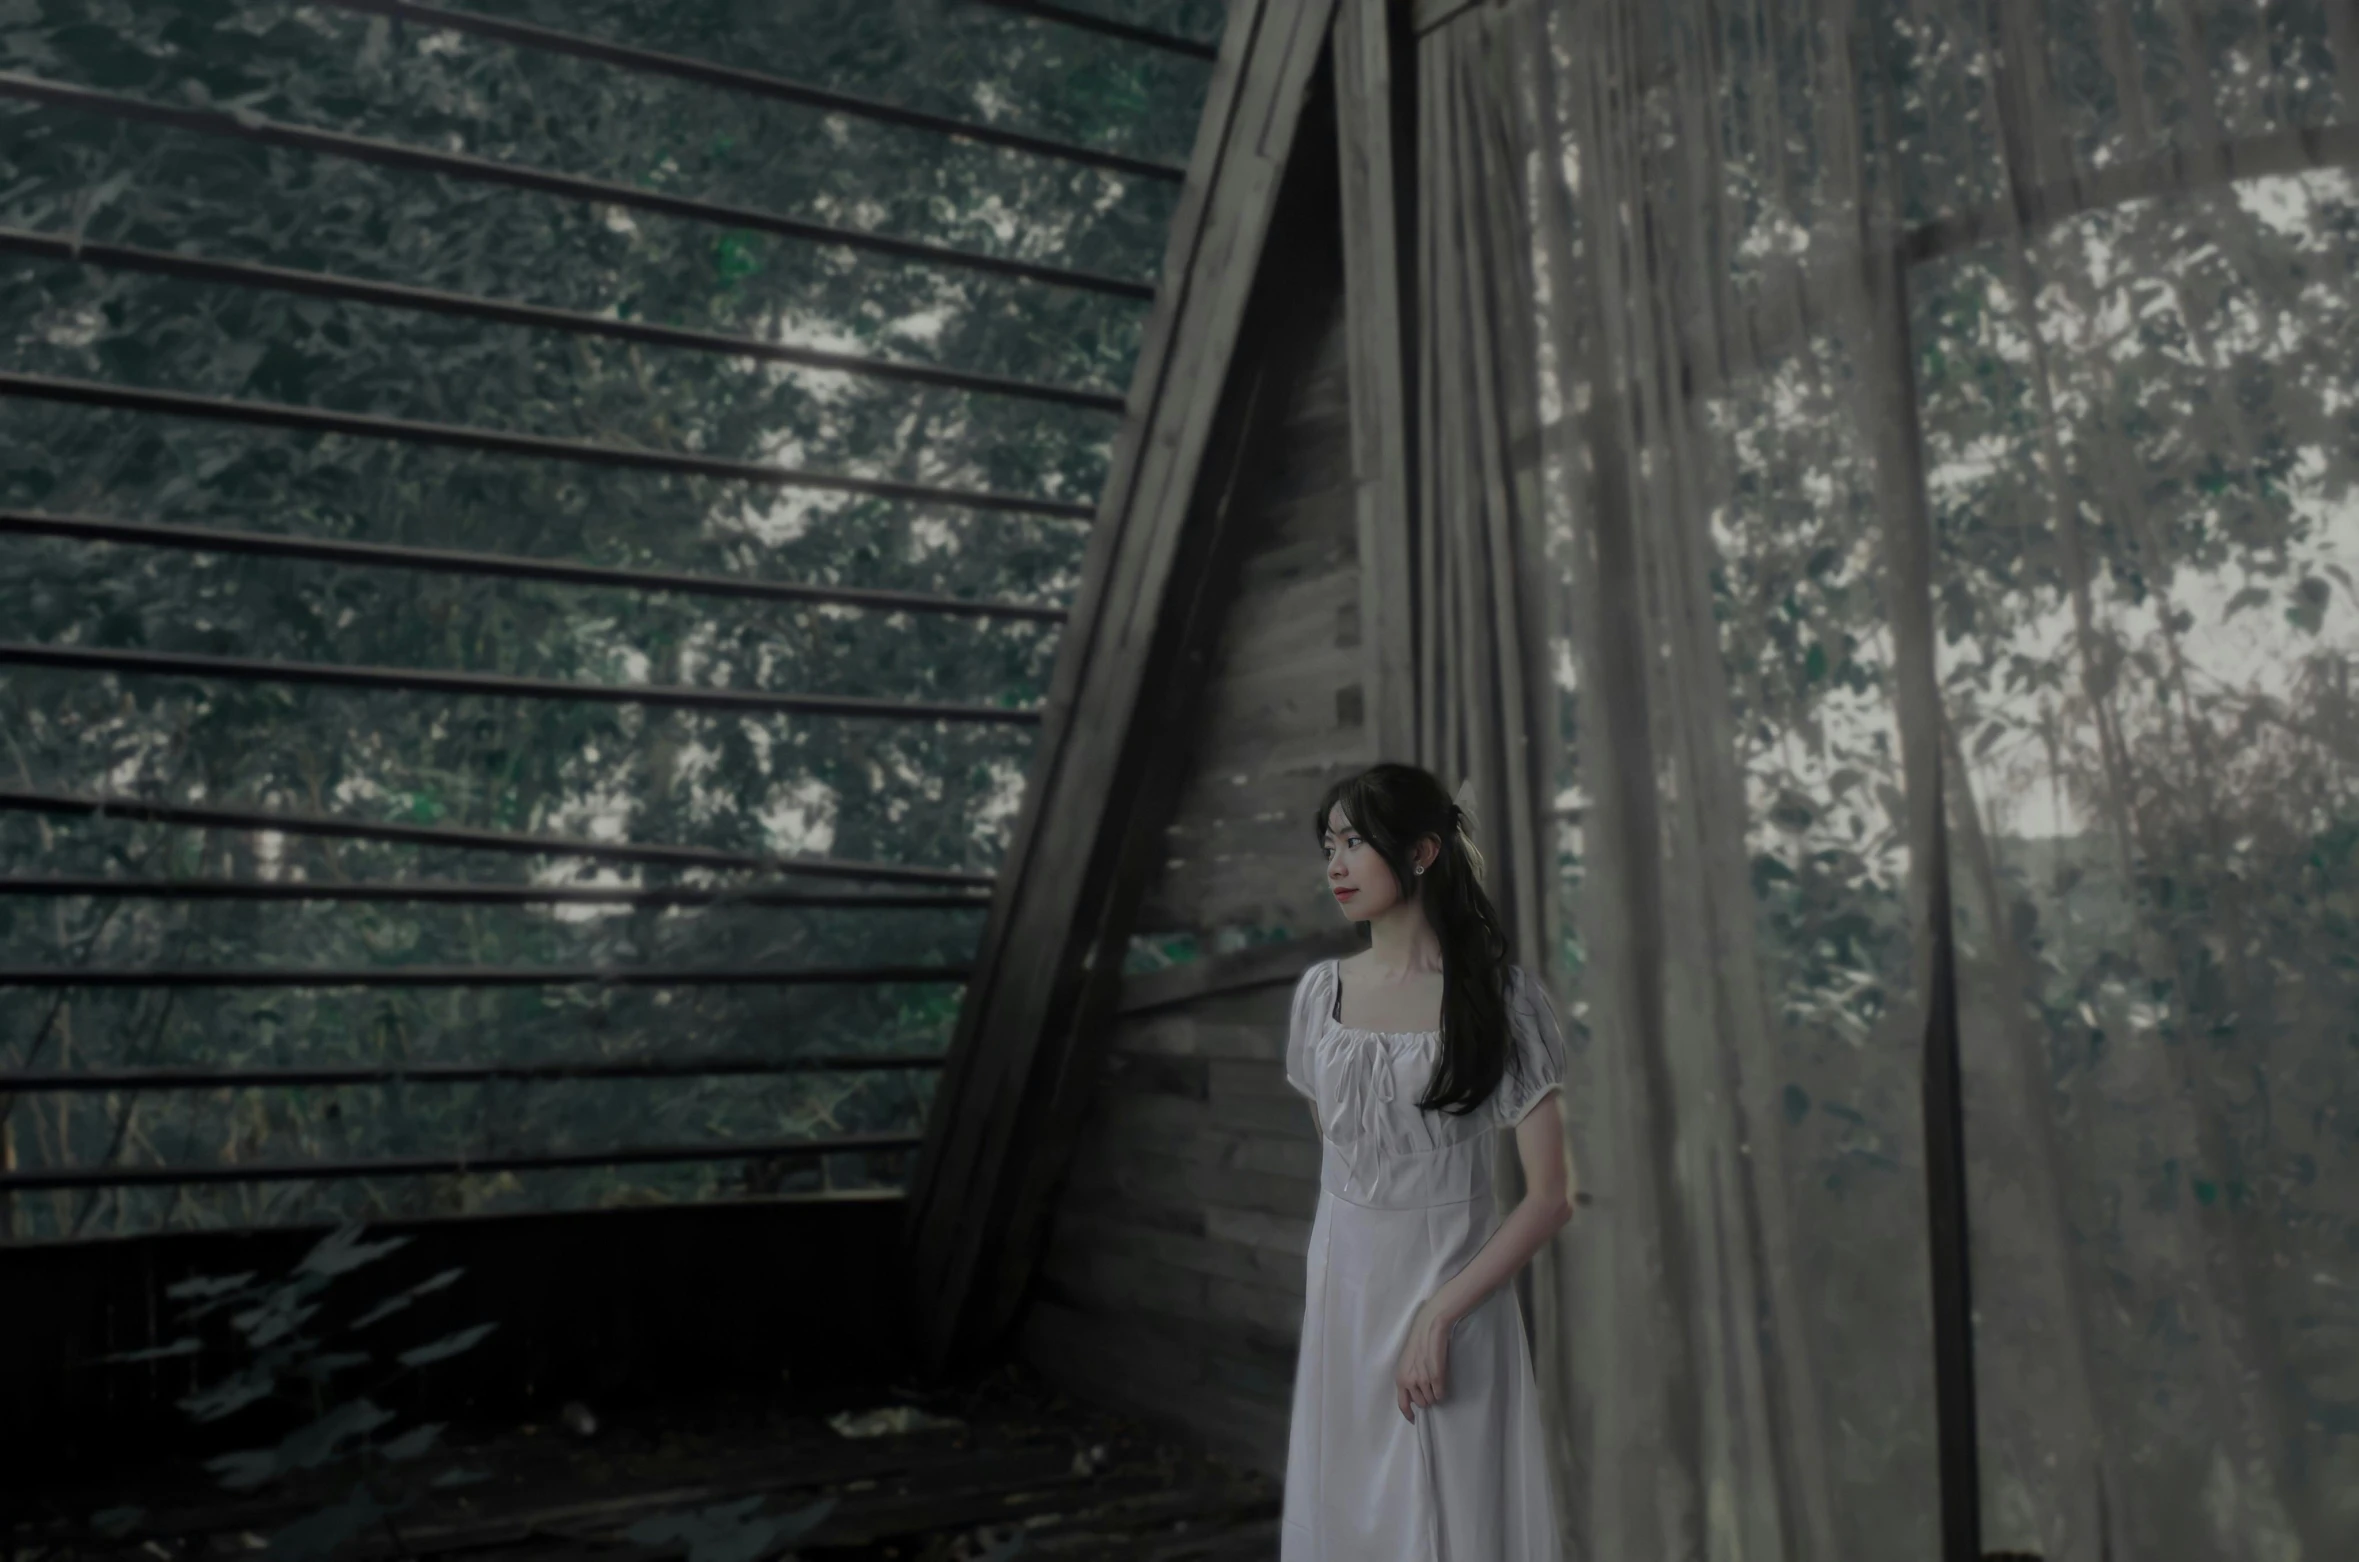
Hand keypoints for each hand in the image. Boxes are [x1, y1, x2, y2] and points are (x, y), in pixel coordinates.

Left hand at [1394, 1296, 1457, 1421]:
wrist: (1429, 1327)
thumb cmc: (1419, 1342)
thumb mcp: (1407, 1362)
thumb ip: (1408, 1378)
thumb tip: (1414, 1393)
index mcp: (1400, 1378)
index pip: (1402, 1404)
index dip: (1409, 1414)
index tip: (1413, 1420)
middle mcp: (1409, 1382)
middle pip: (1421, 1404)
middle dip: (1426, 1399)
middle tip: (1431, 1387)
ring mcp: (1423, 1380)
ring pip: (1432, 1400)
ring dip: (1435, 1394)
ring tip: (1436, 1380)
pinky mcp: (1436, 1377)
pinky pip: (1441, 1394)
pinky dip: (1442, 1392)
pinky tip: (1443, 1383)